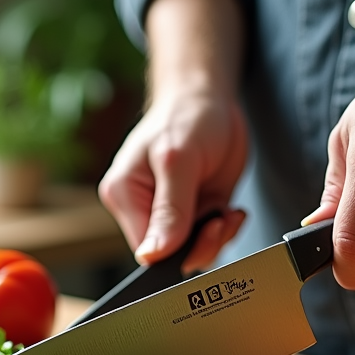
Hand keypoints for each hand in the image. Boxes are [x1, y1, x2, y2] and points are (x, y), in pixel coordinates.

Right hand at [99, 0, 248, 272]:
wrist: (209, 99)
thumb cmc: (186, 116)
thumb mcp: (178, 160)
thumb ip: (168, 210)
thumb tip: (151, 255)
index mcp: (124, 196)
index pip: (144, 248)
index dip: (176, 251)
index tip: (206, 228)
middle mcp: (142, 209)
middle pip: (168, 255)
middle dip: (201, 244)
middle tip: (221, 218)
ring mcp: (169, 213)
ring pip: (192, 251)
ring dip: (217, 238)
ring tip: (227, 212)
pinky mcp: (192, 212)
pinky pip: (208, 239)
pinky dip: (225, 231)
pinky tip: (230, 211)